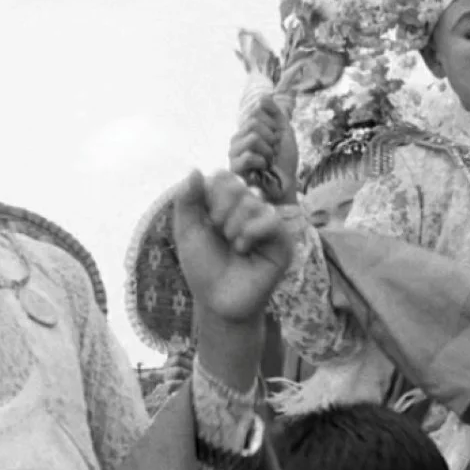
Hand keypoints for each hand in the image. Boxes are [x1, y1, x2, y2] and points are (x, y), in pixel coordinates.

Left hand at [172, 169, 292, 324]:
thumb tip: (194, 169)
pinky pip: (270, 220)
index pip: (223, 177)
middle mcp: (250, 210)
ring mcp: (267, 224)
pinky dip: (251, 232)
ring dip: (234, 226)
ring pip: (253, 201)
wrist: (218, 300)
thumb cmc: (203, 267)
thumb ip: (187, 200)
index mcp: (228, 204)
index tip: (206, 219)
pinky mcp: (282, 241)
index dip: (210, 195)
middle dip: (221, 210)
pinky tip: (243, 249)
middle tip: (220, 233)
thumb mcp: (187, 232)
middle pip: (237, 185)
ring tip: (233, 246)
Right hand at [229, 96, 298, 206]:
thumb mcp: (284, 132)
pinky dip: (262, 161)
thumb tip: (263, 96)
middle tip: (273, 153)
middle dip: (271, 139)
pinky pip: (247, 156)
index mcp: (247, 129)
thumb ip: (275, 112)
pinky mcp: (233, 169)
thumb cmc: (284, 161)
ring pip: (252, 137)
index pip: (257, 110)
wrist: (286, 184)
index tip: (276, 139)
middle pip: (254, 123)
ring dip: (268, 151)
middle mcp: (237, 139)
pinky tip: (263, 169)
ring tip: (268, 161)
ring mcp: (233, 153)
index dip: (273, 125)